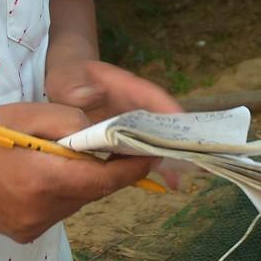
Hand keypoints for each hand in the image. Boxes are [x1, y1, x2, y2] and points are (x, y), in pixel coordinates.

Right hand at [0, 103, 160, 243]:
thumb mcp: (26, 113)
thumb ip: (69, 121)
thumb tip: (101, 135)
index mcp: (42, 179)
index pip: (104, 181)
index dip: (132, 168)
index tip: (149, 154)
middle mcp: (42, 211)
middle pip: (92, 191)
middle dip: (100, 169)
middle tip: (95, 145)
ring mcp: (33, 228)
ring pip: (76, 202)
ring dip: (77, 181)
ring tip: (51, 158)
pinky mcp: (26, 235)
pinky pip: (58, 211)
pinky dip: (57, 194)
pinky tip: (32, 178)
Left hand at [43, 60, 194, 187]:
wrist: (69, 84)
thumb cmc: (70, 79)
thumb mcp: (66, 79)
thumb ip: (73, 86)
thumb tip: (85, 96)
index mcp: (124, 86)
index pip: (151, 95)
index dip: (168, 110)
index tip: (180, 126)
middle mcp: (136, 103)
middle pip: (162, 120)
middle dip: (177, 140)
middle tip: (193, 161)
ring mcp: (135, 121)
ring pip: (157, 138)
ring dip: (170, 157)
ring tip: (180, 178)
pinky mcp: (130, 136)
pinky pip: (145, 150)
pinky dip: (155, 164)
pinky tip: (168, 182)